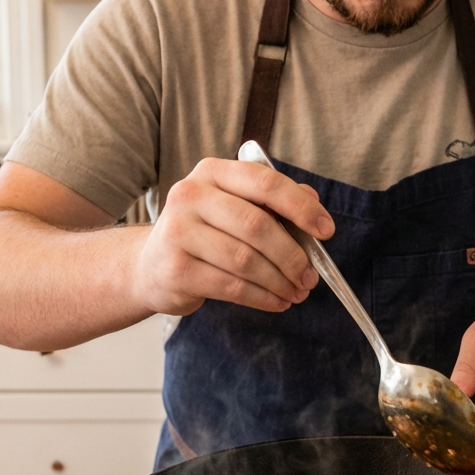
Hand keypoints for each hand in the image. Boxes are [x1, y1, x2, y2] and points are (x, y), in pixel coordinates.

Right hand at [132, 158, 333, 315]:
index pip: (265, 183)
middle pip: (256, 225)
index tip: (326, 230)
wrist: (149, 265)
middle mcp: (191, 195)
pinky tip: (276, 302)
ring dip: (279, 281)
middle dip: (292, 255)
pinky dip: (262, 297)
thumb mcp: (233, 207)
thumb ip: (273, 201)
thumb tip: (313, 204)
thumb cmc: (203, 233)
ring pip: (246, 260)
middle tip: (310, 276)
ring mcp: (178, 232)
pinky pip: (231, 286)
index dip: (301, 207)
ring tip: (297, 292)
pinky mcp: (176, 269)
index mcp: (212, 172)